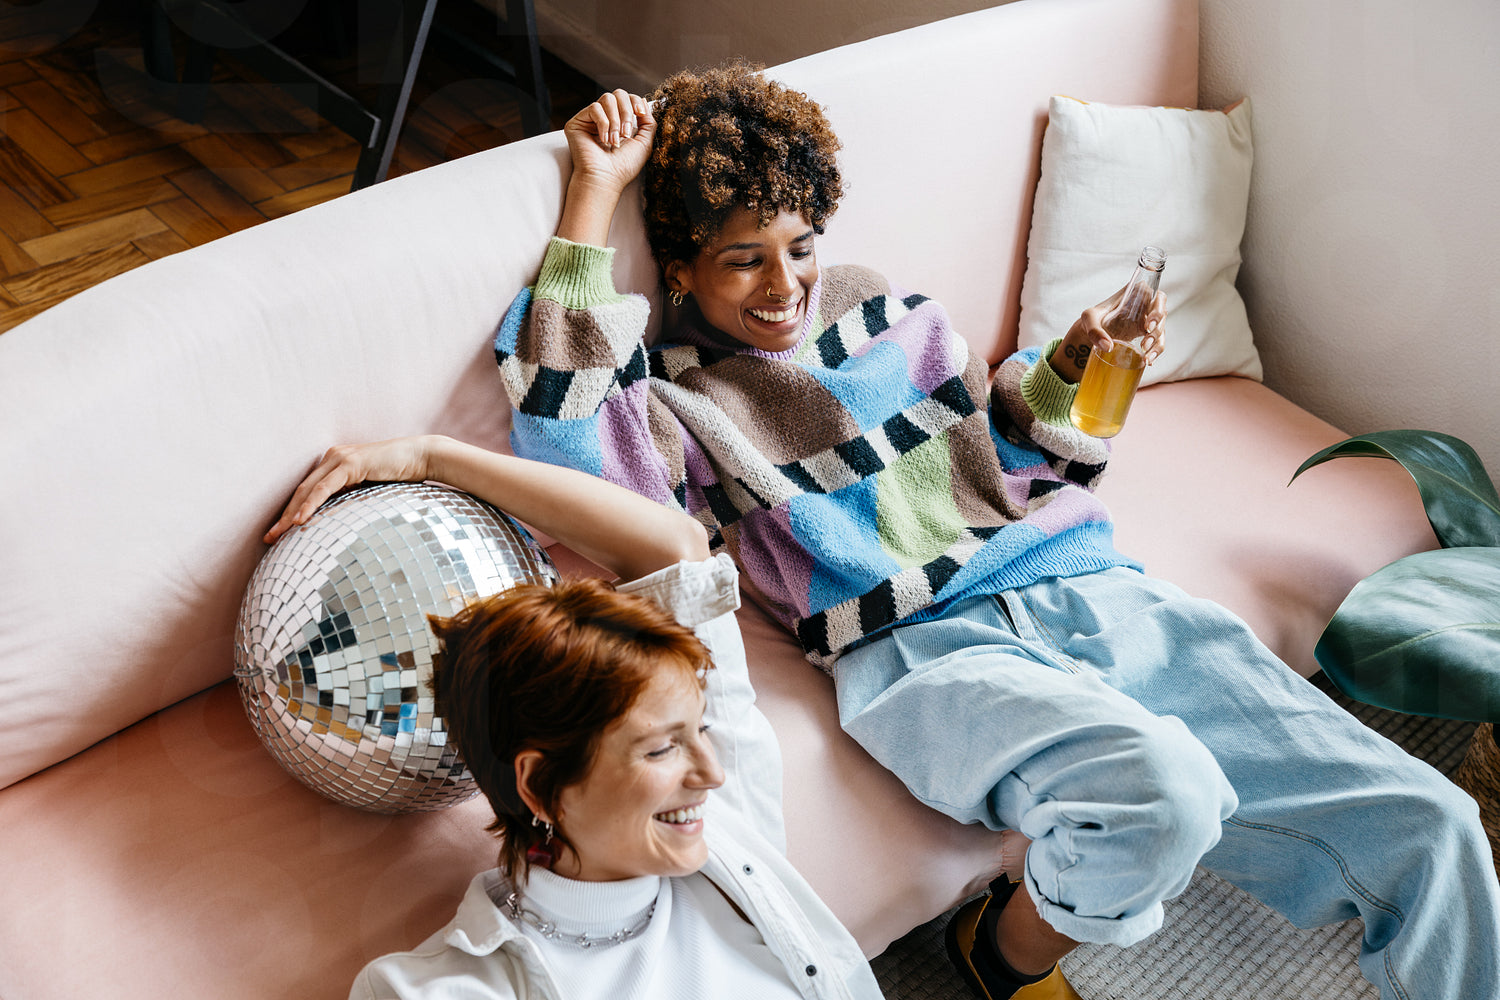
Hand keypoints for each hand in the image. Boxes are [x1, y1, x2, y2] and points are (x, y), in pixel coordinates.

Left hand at [263, 436, 437, 544]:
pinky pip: (324, 488)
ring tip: (277, 534)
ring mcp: (340, 458)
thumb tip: (343, 523)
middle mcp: (332, 458)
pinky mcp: (350, 463)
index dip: (291, 512)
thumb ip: (355, 499)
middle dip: (283, 516)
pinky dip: (310, 505)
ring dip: (290, 514)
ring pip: (307, 490)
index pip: (307, 491)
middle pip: (301, 491)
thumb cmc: (401, 475)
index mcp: (335, 464)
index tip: (279, 534)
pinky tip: (299, 521)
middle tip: (268, 539)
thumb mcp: (372, 490)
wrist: (421, 456)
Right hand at [563, 90, 656, 194]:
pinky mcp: (577, 122)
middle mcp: (605, 118)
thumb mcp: (644, 142)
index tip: (641, 114)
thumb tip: (642, 101)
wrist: (606, 179)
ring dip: (615, 121)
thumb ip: (648, 122)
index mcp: (619, 122)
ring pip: (606, 99)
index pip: (627, 99)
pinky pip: (594, 108)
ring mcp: (590, 120)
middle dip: (626, 111)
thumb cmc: (624, 166)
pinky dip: (603, 123)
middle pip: (618, 94)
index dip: (635, 102)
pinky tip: (603, 140)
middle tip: (626, 134)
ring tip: (614, 141)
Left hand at [1049, 288, 1167, 383]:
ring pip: (1161, 330)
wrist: (1093, 331)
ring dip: (1157, 344)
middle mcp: (1147, 305)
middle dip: (1157, 329)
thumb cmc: (1093, 318)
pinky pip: (1158, 342)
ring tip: (1146, 357)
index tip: (1147, 325)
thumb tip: (1108, 347)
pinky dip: (1155, 352)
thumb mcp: (1088, 318)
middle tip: (1145, 343)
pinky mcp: (1148, 334)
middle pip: (1162, 314)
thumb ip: (1094, 330)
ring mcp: (1149, 320)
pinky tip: (1148, 361)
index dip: (1157, 309)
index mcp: (1137, 293)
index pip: (1155, 296)